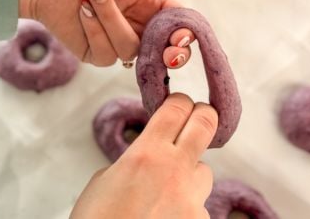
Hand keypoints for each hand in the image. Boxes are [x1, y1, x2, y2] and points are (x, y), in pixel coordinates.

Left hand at [18, 0, 203, 66]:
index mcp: (153, 5)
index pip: (180, 25)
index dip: (186, 34)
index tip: (182, 34)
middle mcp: (139, 27)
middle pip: (165, 50)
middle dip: (167, 51)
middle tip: (167, 48)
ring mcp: (117, 42)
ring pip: (131, 49)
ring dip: (110, 18)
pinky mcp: (96, 54)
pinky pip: (106, 53)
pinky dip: (94, 28)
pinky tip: (81, 9)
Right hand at [70, 93, 217, 218]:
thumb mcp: (103, 181)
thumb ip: (131, 162)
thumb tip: (147, 161)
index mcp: (146, 155)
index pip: (176, 109)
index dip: (179, 101)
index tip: (177, 102)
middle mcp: (176, 172)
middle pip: (205, 125)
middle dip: (202, 117)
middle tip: (196, 117)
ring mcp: (193, 201)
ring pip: (204, 172)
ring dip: (190, 173)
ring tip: (164, 191)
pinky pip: (198, 206)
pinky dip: (183, 209)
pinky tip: (162, 218)